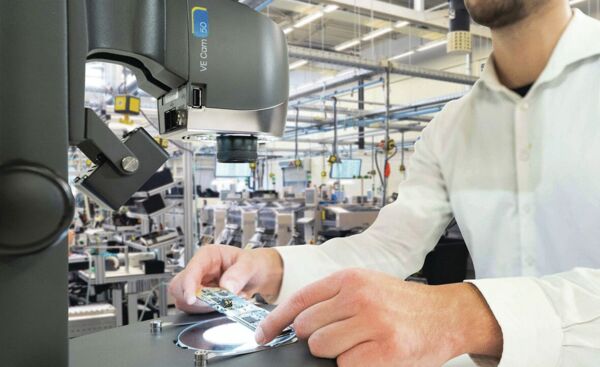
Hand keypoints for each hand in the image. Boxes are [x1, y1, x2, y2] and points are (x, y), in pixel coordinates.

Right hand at [168, 245, 283, 312]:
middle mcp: (199, 270)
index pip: (191, 270)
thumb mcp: (250, 264)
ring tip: (228, 300)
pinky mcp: (201, 299)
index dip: (188, 285)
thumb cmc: (252, 264)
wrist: (257, 275)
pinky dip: (209, 312)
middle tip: (217, 302)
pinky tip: (224, 305)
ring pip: (185, 301)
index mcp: (207, 255)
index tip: (192, 299)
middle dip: (195, 299)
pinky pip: (195, 310)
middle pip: (179, 287)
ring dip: (204, 307)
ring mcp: (198, 285)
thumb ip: (239, 274)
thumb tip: (226, 287)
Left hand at [257, 268, 502, 366]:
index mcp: (350, 279)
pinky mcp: (385, 351)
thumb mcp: (367, 286)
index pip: (300, 299)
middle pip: (307, 327)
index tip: (263, 335)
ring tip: (357, 346)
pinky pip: (345, 365)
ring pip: (322, 348)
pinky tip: (370, 355)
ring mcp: (372, 323)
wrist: (447, 315)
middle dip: (313, 339)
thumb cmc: (404, 304)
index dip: (275, 320)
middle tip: (335, 339)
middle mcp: (358, 297)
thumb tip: (297, 323)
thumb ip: (333, 299)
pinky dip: (352, 365)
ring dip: (333, 354)